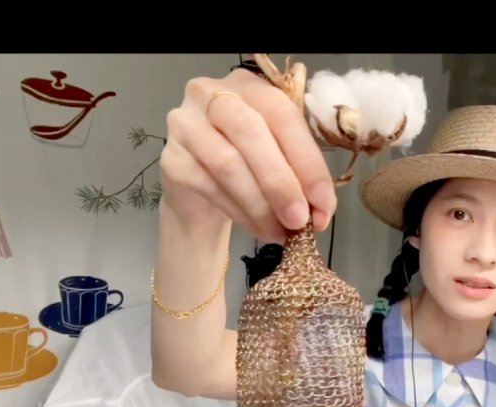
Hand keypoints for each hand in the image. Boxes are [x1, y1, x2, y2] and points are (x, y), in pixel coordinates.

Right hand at [159, 60, 335, 242]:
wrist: (202, 193)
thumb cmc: (249, 167)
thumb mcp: (280, 158)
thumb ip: (300, 173)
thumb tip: (321, 209)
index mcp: (250, 85)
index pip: (283, 115)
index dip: (307, 161)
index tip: (324, 202)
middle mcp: (212, 95)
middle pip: (250, 133)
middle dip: (281, 182)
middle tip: (300, 219)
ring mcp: (185, 124)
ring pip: (228, 164)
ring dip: (260, 204)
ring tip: (281, 231)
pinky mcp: (171, 159)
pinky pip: (210, 187)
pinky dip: (240, 213)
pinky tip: (259, 229)